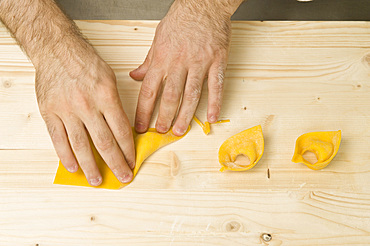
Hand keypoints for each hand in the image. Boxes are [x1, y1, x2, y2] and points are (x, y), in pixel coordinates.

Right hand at [36, 39, 134, 185]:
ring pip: (81, 145)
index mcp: (106, 96)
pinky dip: (66, 156)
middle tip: (123, 177)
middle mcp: (87, 105)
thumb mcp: (110, 78)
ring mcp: (67, 110)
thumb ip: (115, 105)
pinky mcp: (50, 112)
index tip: (132, 162)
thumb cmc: (86, 62)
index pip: (121, 131)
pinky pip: (58, 139)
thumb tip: (122, 131)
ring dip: (91, 166)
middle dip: (116, 163)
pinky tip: (73, 167)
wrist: (57, 49)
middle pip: (104, 142)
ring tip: (97, 180)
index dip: (128, 150)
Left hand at [130, 0, 240, 135]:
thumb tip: (135, 76)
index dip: (143, 111)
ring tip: (180, 130)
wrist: (203, 4)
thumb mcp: (158, 39)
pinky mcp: (217, 61)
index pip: (148, 90)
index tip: (140, 126)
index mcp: (162, 58)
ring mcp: (199, 63)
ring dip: (185, 115)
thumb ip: (148, 61)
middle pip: (169, 96)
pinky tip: (211, 117)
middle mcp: (179, 63)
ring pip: (191, 94)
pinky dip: (214, 103)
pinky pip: (216, 86)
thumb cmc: (180, 20)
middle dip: (164, 117)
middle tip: (161, 132)